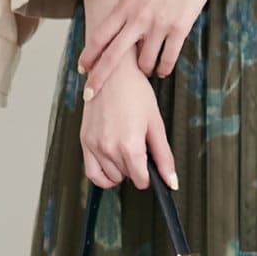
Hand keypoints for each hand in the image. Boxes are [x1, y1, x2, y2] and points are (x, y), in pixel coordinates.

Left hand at [77, 0, 221, 100]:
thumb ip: (130, 11)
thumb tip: (121, 32)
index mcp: (126, 6)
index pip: (100, 35)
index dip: (88, 55)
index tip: (80, 70)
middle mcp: (138, 17)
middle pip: (113, 55)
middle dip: (99, 77)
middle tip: (90, 95)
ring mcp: (159, 24)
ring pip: (144, 62)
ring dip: (144, 72)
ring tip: (147, 72)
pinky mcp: (180, 28)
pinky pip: (168, 59)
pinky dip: (163, 69)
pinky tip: (162, 70)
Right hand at [80, 55, 178, 191]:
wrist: (113, 73)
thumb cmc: (135, 92)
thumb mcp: (156, 124)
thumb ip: (164, 156)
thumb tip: (171, 181)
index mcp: (129, 145)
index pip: (141, 180)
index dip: (149, 176)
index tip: (151, 166)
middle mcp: (109, 148)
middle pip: (127, 177)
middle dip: (136, 169)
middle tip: (140, 149)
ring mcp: (94, 146)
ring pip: (110, 177)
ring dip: (120, 171)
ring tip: (126, 151)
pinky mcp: (85, 141)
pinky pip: (91, 173)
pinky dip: (102, 176)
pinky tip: (112, 164)